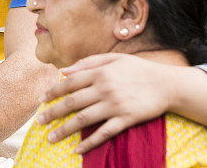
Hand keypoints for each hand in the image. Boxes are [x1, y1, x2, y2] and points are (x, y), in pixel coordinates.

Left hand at [36, 53, 172, 152]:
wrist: (168, 84)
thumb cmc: (138, 69)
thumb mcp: (113, 58)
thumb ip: (87, 63)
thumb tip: (64, 71)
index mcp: (100, 72)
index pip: (69, 83)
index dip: (53, 92)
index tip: (41, 100)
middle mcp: (105, 89)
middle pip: (73, 102)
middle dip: (53, 112)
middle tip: (39, 121)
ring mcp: (115, 105)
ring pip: (84, 119)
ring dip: (65, 129)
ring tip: (51, 137)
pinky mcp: (127, 119)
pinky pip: (105, 133)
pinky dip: (90, 142)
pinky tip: (78, 149)